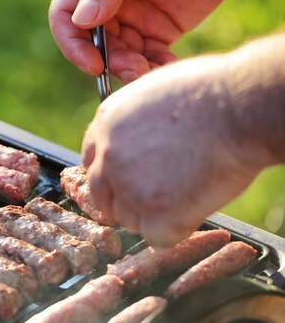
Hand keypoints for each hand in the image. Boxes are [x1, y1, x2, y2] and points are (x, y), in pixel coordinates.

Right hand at [49, 0, 270, 82]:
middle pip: (93, 42)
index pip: (65, 15)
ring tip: (151, 73)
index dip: (73, 43)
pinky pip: (149, 57)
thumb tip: (81, 20)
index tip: (92, 63)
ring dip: (132, 68)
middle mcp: (105, 1)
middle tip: (133, 70)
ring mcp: (130, 17)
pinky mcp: (156, 29)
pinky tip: (170, 66)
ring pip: (120, 54)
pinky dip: (156, 67)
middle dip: (109, 60)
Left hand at [81, 53, 270, 246]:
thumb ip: (133, 120)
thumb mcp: (153, 91)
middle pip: (101, 194)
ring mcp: (128, 184)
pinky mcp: (155, 211)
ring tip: (184, 196)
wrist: (239, 107)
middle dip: (124, 200)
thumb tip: (137, 137)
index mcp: (106, 122)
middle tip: (154, 199)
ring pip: (128, 219)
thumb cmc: (210, 91)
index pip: (90, 160)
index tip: (127, 179)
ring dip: (152, 216)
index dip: (111, 173)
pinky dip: (175, 231)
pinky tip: (192, 212)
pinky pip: (155, 238)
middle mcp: (108, 154)